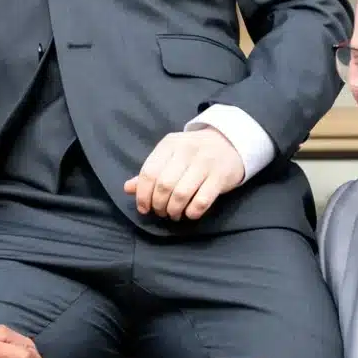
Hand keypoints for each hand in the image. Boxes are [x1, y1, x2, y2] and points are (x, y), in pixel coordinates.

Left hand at [124, 127, 243, 219]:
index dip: (142, 195)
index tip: (144, 208)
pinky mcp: (220, 177)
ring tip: (173, 214)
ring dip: (174, 210)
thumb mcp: (170, 156)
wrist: (230, 143)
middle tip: (161, 212)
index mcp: (169, 144)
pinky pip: (202, 201)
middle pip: (164, 185)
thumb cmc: (194, 153)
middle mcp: (186, 151)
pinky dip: (192, 212)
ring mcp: (205, 163)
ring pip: (181, 194)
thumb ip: (150, 172)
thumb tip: (128, 188)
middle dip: (159, 205)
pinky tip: (189, 213)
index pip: (149, 173)